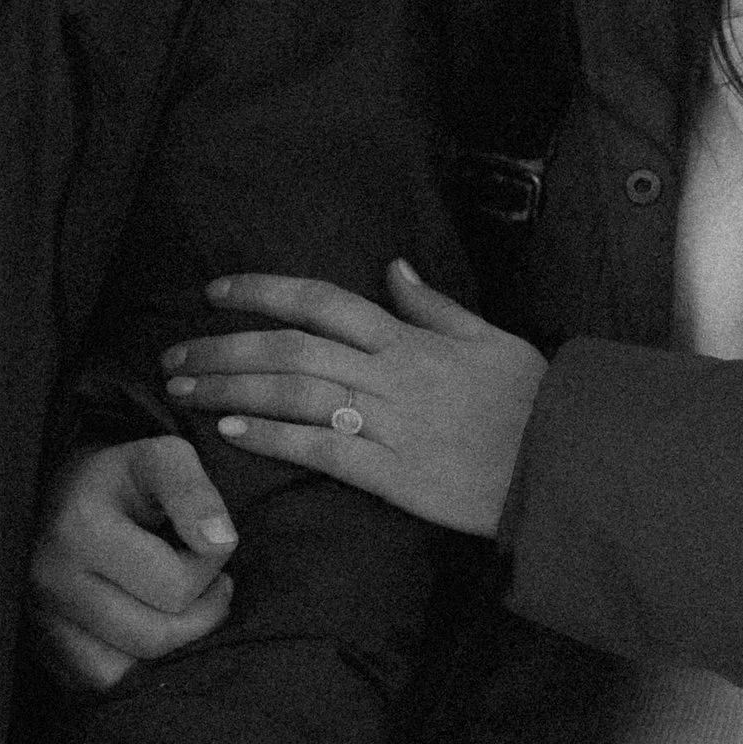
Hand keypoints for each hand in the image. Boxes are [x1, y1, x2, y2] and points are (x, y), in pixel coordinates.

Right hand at [27, 437, 238, 693]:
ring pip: (127, 671)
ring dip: (169, 643)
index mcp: (80, 529)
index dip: (210, 566)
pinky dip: (134, 664)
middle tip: (207, 582)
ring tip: (177, 604)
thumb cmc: (119, 476)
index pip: (174, 586)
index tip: (207, 542)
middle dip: (199, 612)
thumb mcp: (161, 458)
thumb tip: (221, 542)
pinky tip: (147, 625)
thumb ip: (195, 492)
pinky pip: (101, 682)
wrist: (54, 495)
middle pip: (154, 635)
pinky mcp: (40, 647)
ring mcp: (39, 620)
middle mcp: (51, 581)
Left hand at [163, 259, 544, 539]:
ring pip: (295, 395)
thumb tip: (392, 267)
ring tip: (185, 391)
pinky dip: (274, 439)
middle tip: (175, 355)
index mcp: (410, 337)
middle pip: (291, 347)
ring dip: (232, 390)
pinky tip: (232, 434)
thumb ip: (434, 305)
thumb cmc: (533, 401)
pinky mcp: (394, 476)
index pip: (322, 299)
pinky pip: (323, 450)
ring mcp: (391, 424)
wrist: (568, 465)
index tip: (216, 291)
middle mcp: (392, 373)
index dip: (264, 291)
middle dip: (224, 347)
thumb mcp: (489, 337)